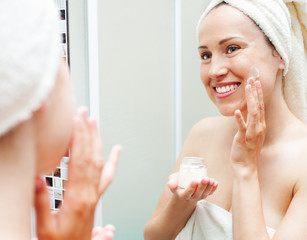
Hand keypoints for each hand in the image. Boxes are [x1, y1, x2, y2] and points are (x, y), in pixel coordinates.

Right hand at [34, 107, 121, 239]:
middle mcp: (91, 193)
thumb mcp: (45, 228)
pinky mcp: (96, 196)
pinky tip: (116, 150)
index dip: (79, 139)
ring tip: (95, 124)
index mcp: (79, 198)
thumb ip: (42, 204)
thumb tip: (37, 180)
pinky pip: (108, 175)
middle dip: (88, 133)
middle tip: (85, 114)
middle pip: (92, 157)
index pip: (81, 161)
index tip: (77, 121)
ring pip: (100, 162)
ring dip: (97, 141)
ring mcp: (95, 194)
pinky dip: (112, 160)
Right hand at [167, 172, 217, 200]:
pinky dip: (213, 189)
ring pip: (205, 194)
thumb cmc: (178, 183)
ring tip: (211, 180)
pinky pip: (210, 193)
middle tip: (205, 179)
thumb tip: (170, 184)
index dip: (191, 188)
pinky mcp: (204, 194)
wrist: (183, 187)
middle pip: (197, 194)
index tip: (194, 181)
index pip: (187, 193)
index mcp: (182, 195)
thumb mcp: (172, 181)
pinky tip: (215, 183)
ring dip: (209, 187)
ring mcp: (198, 197)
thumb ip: (171, 182)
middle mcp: (191, 198)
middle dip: (202, 186)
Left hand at [231, 78, 265, 170]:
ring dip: (250, 100)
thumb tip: (245, 112)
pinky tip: (237, 111)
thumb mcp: (250, 134)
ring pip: (252, 113)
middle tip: (254, 78)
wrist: (245, 166)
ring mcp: (251, 133)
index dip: (258, 93)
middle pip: (258, 106)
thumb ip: (249, 123)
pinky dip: (240, 119)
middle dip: (256, 91)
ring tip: (248, 87)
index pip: (260, 106)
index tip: (256, 81)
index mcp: (260, 126)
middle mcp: (258, 128)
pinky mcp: (243, 139)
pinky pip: (242, 127)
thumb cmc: (246, 150)